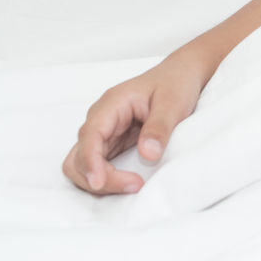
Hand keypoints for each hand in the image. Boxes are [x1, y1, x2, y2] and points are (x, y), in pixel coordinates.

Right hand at [61, 49, 213, 194]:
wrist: (181, 75)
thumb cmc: (176, 84)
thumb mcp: (173, 103)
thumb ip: (159, 128)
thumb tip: (147, 155)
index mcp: (112, 103)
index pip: (90, 135)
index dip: (90, 161)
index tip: (99, 182)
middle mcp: (101, 118)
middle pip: (79, 155)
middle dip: (98, 177)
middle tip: (134, 185)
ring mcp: (104, 131)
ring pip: (82, 163)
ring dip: (100, 180)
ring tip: (133, 185)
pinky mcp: (112, 142)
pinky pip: (98, 164)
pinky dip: (107, 177)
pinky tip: (129, 181)